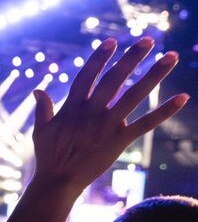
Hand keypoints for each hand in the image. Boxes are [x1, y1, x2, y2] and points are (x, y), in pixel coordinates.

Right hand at [32, 37, 187, 193]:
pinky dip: (165, 111)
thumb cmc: (48, 156)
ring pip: (134, 95)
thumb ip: (43, 109)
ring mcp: (106, 126)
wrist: (58, 181)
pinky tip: (183, 98)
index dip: (99, 58)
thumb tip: (38, 90)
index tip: (112, 41)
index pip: (87, 76)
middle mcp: (91, 112)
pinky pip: (145, 124)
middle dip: (131, 58)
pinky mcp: (119, 141)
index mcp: (72, 107)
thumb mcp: (40, 130)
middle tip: (148, 39)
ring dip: (154, 75)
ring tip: (170, 56)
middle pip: (114, 79)